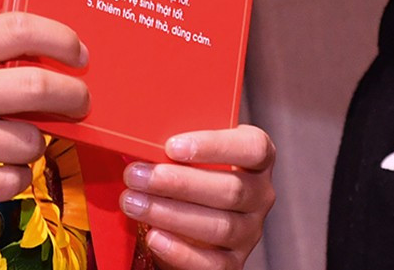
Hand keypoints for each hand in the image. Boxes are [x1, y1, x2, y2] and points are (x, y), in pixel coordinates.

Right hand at [0, 12, 89, 226]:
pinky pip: (11, 183)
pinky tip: (0, 171)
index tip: (80, 54)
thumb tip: (46, 65)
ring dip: (35, 144)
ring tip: (16, 142)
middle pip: (37, 87)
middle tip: (80, 103)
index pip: (18, 29)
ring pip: (29, 141)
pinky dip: (16, 178)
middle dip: (73, 96)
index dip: (61, 38)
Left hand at [122, 125, 274, 269]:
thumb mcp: (190, 156)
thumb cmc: (189, 178)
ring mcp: (249, 232)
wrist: (189, 227)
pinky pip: (211, 263)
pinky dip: (180, 251)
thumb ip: (178, 147)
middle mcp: (260, 196)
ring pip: (219, 226)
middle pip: (231, 189)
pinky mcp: (233, 264)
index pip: (254, 147)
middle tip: (137, 175)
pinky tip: (154, 236)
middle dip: (179, 183)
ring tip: (133, 202)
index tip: (171, 146)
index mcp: (257, 160)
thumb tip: (141, 137)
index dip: (215, 145)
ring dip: (170, 214)